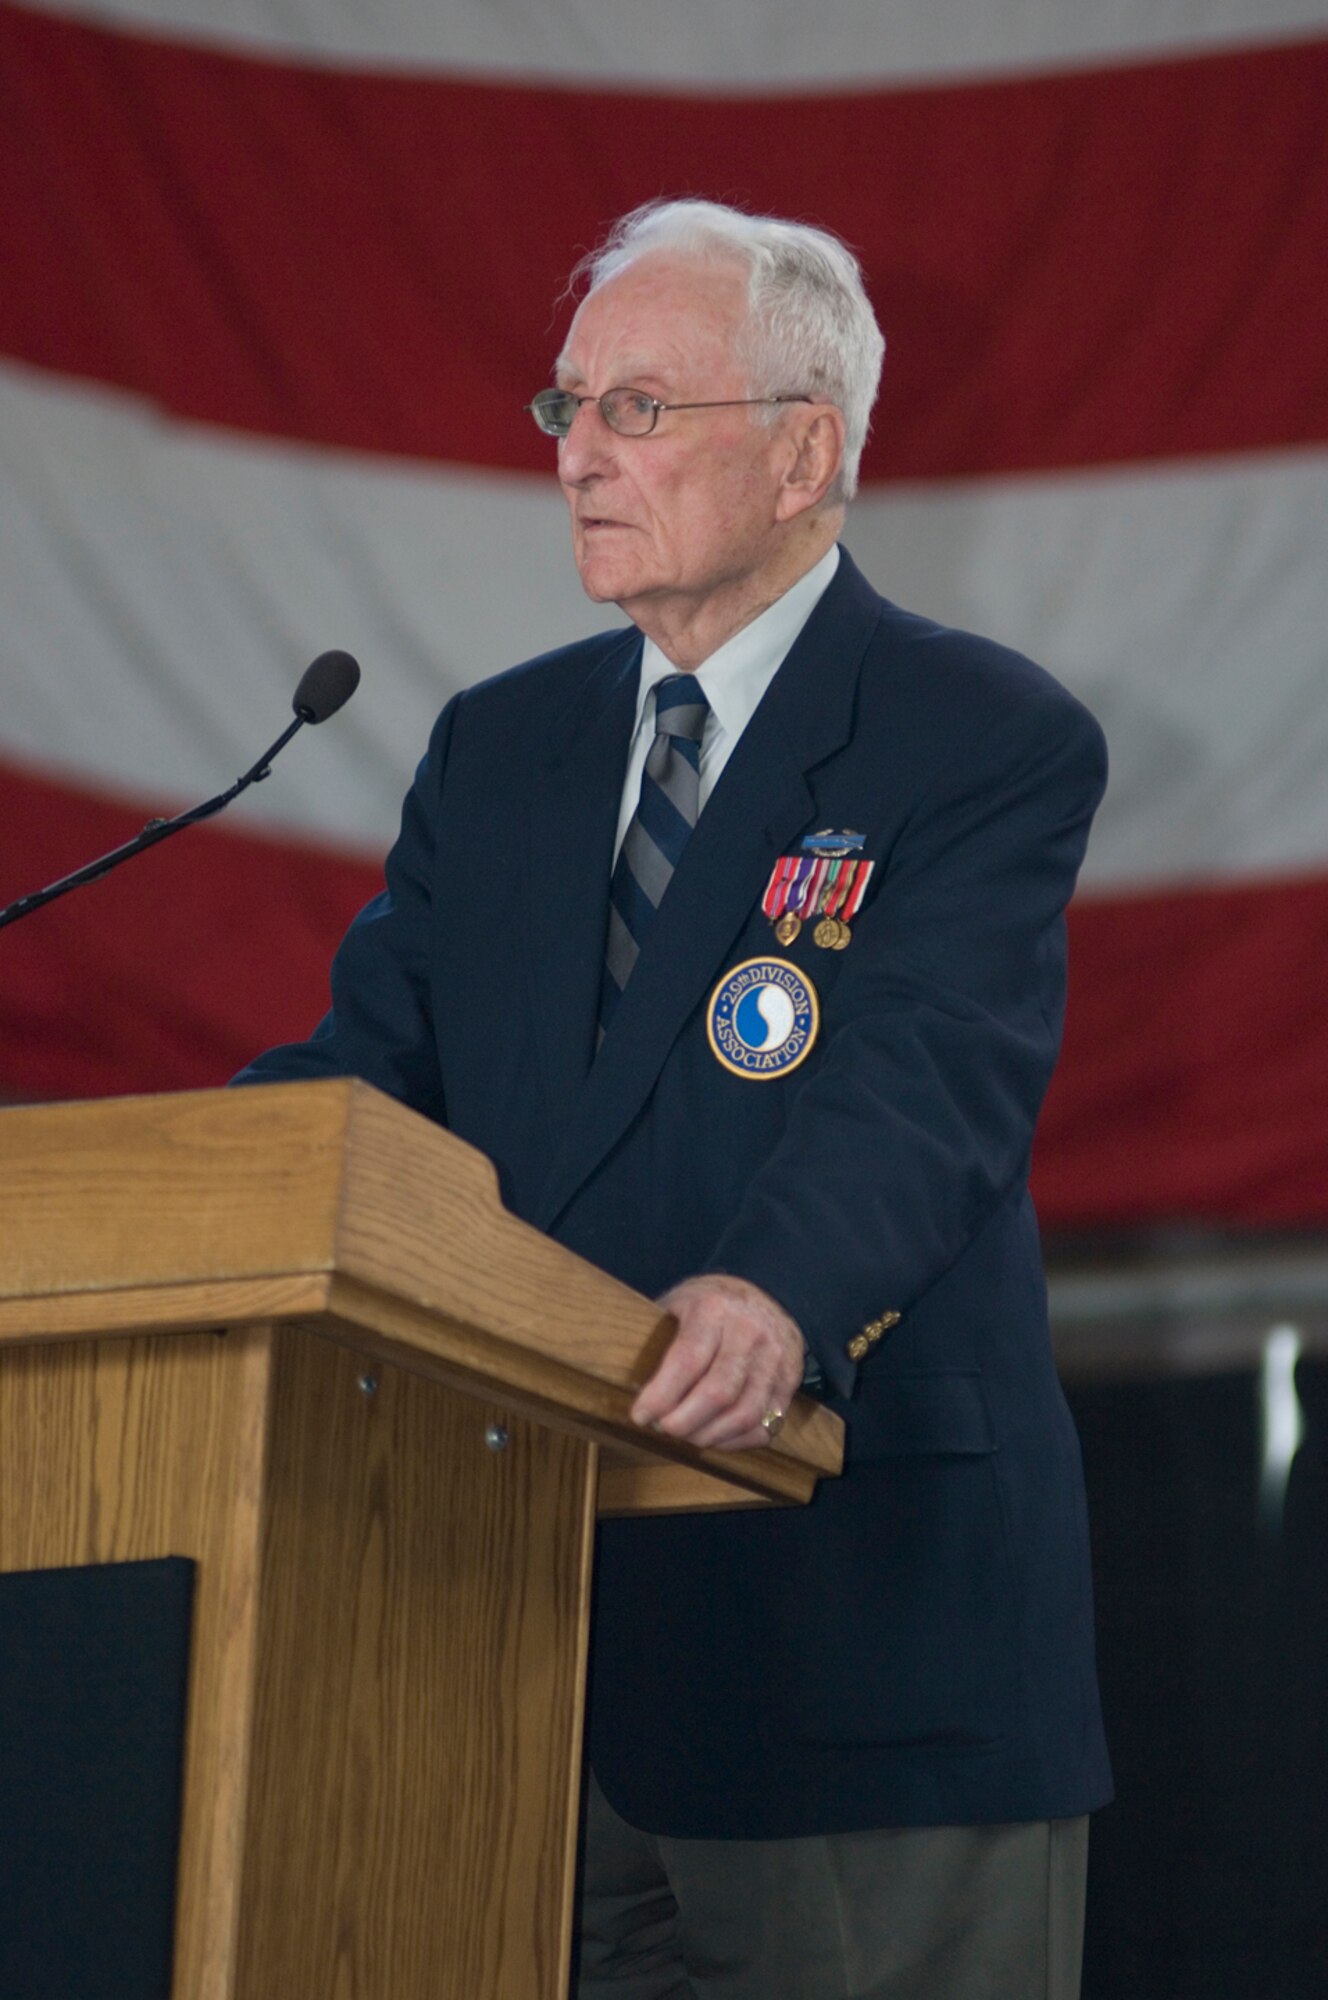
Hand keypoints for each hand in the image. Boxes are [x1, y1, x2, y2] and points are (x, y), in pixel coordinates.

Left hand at [631, 1273, 805, 1452]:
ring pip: (744, 1414)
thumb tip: (629, 1386)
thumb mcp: (678, 1304)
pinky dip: (735, 1441)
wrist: (765, 1295)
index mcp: (714, 1309)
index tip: (640, 1415)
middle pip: (718, 1393)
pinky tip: (713, 1437)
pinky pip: (764, 1426)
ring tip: (686, 1435)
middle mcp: (750, 1332)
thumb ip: (659, 1339)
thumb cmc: (709, 1306)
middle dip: (684, 1422)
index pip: (687, 1361)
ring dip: (708, 1436)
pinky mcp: (789, 1381)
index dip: (661, 1396)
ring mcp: (775, 1358)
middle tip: (662, 1429)